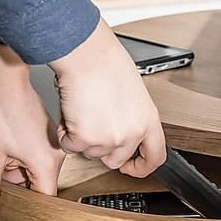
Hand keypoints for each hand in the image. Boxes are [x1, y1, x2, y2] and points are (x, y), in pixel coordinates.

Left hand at [0, 44, 65, 218]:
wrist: (4, 80)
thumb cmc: (0, 112)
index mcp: (47, 164)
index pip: (44, 200)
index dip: (28, 208)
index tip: (14, 212)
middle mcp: (57, 155)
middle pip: (38, 185)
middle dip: (16, 185)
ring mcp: (53, 144)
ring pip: (34, 171)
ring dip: (16, 171)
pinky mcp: (47, 136)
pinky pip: (35, 157)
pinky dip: (19, 158)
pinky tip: (4, 148)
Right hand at [50, 18, 166, 176]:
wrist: (87, 53)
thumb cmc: (106, 62)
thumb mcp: (133, 93)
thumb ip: (131, 117)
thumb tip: (121, 129)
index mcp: (148, 120)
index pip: (155, 157)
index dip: (141, 167)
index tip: (130, 167)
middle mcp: (132, 133)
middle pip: (116, 160)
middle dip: (101, 149)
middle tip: (92, 127)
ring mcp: (109, 138)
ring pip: (90, 153)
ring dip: (81, 137)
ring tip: (82, 109)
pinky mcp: (85, 138)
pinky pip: (70, 146)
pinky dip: (65, 133)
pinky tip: (70, 112)